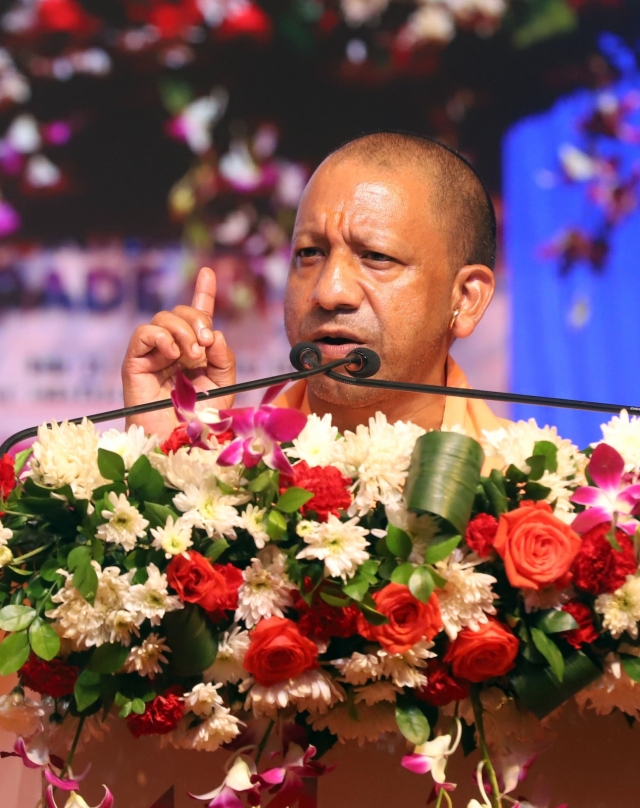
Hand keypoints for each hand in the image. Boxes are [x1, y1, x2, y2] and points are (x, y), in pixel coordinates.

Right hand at [121, 266, 235, 436]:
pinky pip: (144, 333)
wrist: (177, 443)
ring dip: (183, 331)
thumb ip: (224, 358)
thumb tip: (214, 334)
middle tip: (206, 345)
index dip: (203, 293)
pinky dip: (161, 337)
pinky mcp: (134, 363)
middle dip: (198, 320)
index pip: (198, 316)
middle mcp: (173, 349)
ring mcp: (153, 355)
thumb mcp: (224, 386)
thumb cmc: (200, 420)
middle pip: (182, 312)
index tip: (207, 272)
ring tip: (191, 357)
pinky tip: (173, 354)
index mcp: (196, 352)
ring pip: (163, 318)